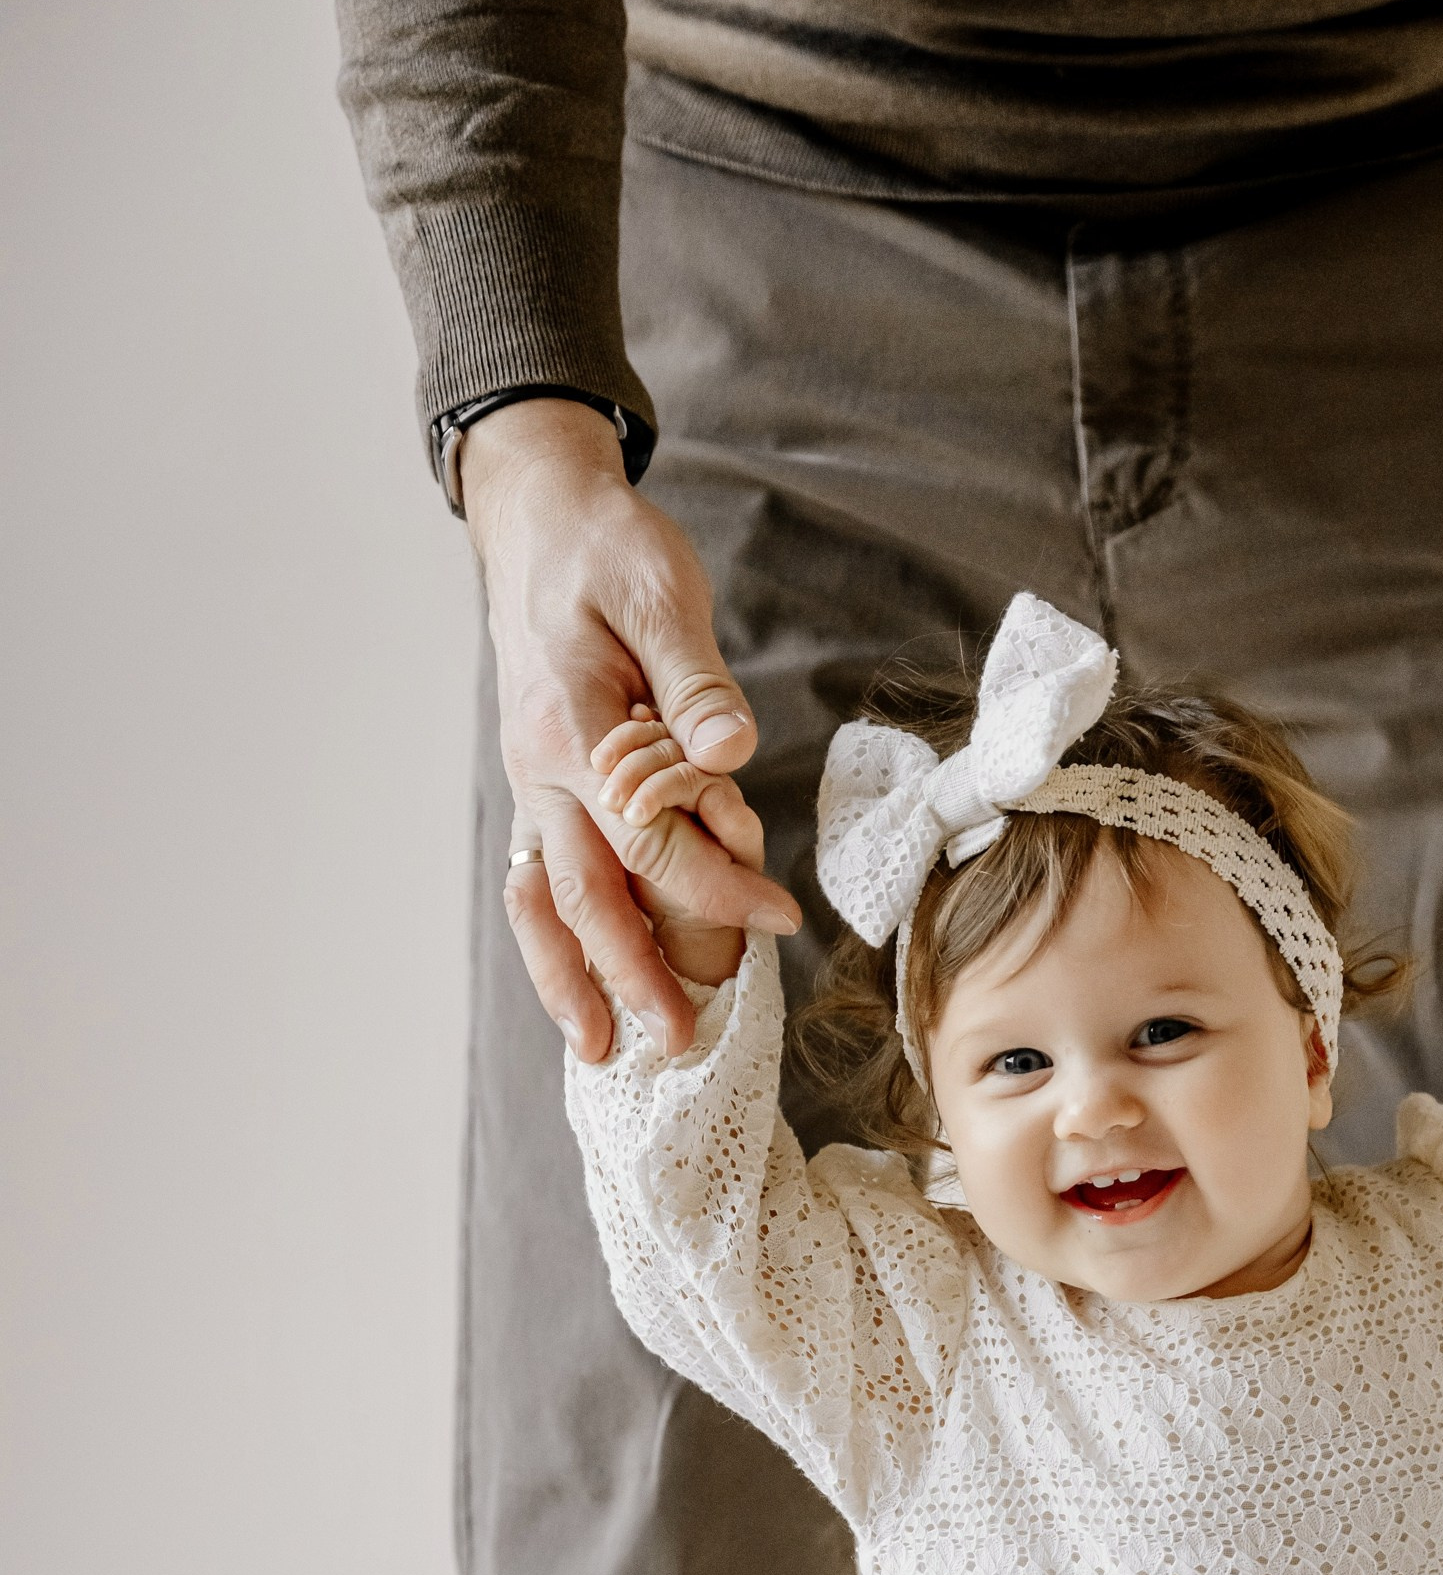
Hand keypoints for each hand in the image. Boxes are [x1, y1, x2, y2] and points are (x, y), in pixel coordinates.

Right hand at [466, 400, 799, 1061]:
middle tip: (679, 1039)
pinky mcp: (538, 790)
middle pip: (586, 888)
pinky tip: (581, 993)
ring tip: (602, 1050)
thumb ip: (695, 680)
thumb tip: (729, 750)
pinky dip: (554, 944)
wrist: (541, 525)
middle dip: (632, 970)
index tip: (778, 917)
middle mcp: (541, 767)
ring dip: (571, 978)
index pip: (649, 831)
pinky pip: (536, 882)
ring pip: (543, 900)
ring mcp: (531, 784)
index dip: (715, 880)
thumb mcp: (663, 592)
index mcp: (576, 723)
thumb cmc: (611, 553)